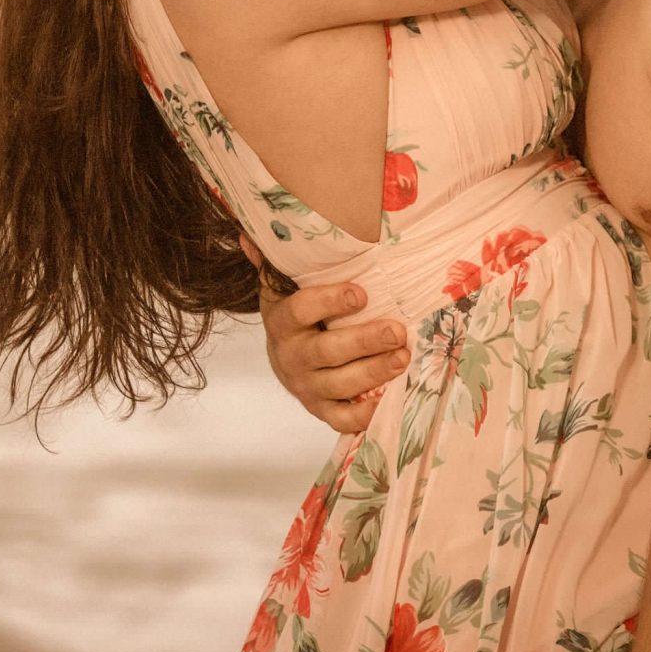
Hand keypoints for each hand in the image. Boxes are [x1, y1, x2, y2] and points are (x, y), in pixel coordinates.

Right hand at [242, 231, 410, 433]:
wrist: (282, 357)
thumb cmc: (294, 314)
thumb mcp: (280, 285)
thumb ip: (272, 260)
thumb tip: (248, 232)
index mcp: (281, 321)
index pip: (301, 310)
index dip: (331, 302)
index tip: (362, 293)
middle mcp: (290, 356)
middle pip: (327, 351)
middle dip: (365, 341)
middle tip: (397, 331)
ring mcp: (305, 386)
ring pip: (340, 385)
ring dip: (374, 372)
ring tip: (402, 357)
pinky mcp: (319, 409)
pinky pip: (341, 419)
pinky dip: (364, 415)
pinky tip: (388, 399)